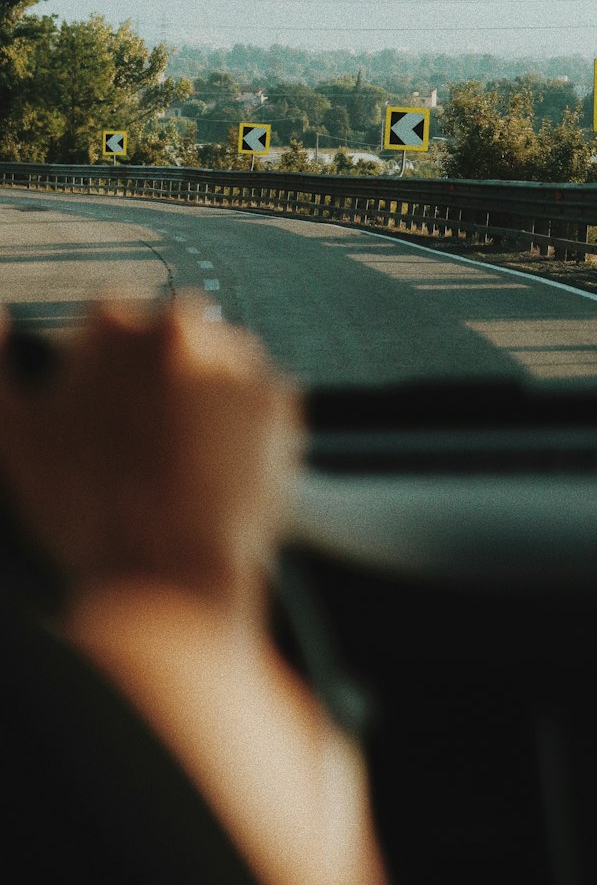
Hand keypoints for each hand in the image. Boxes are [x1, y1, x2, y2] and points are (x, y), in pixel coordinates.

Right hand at [0, 297, 302, 618]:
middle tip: (144, 450)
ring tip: (179, 465)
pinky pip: (257, 401)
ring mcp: (237, 355)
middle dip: (156, 382)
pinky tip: (215, 470)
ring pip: (215, 366)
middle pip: (165, 343)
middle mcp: (180, 321)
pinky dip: (242, 428)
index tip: (104, 427)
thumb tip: (0, 312)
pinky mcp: (281, 394)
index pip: (108, 330)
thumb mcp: (10, 433)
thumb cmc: (80, 506)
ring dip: (202, 399)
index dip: (101, 382)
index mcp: (112, 319)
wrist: (167, 573)